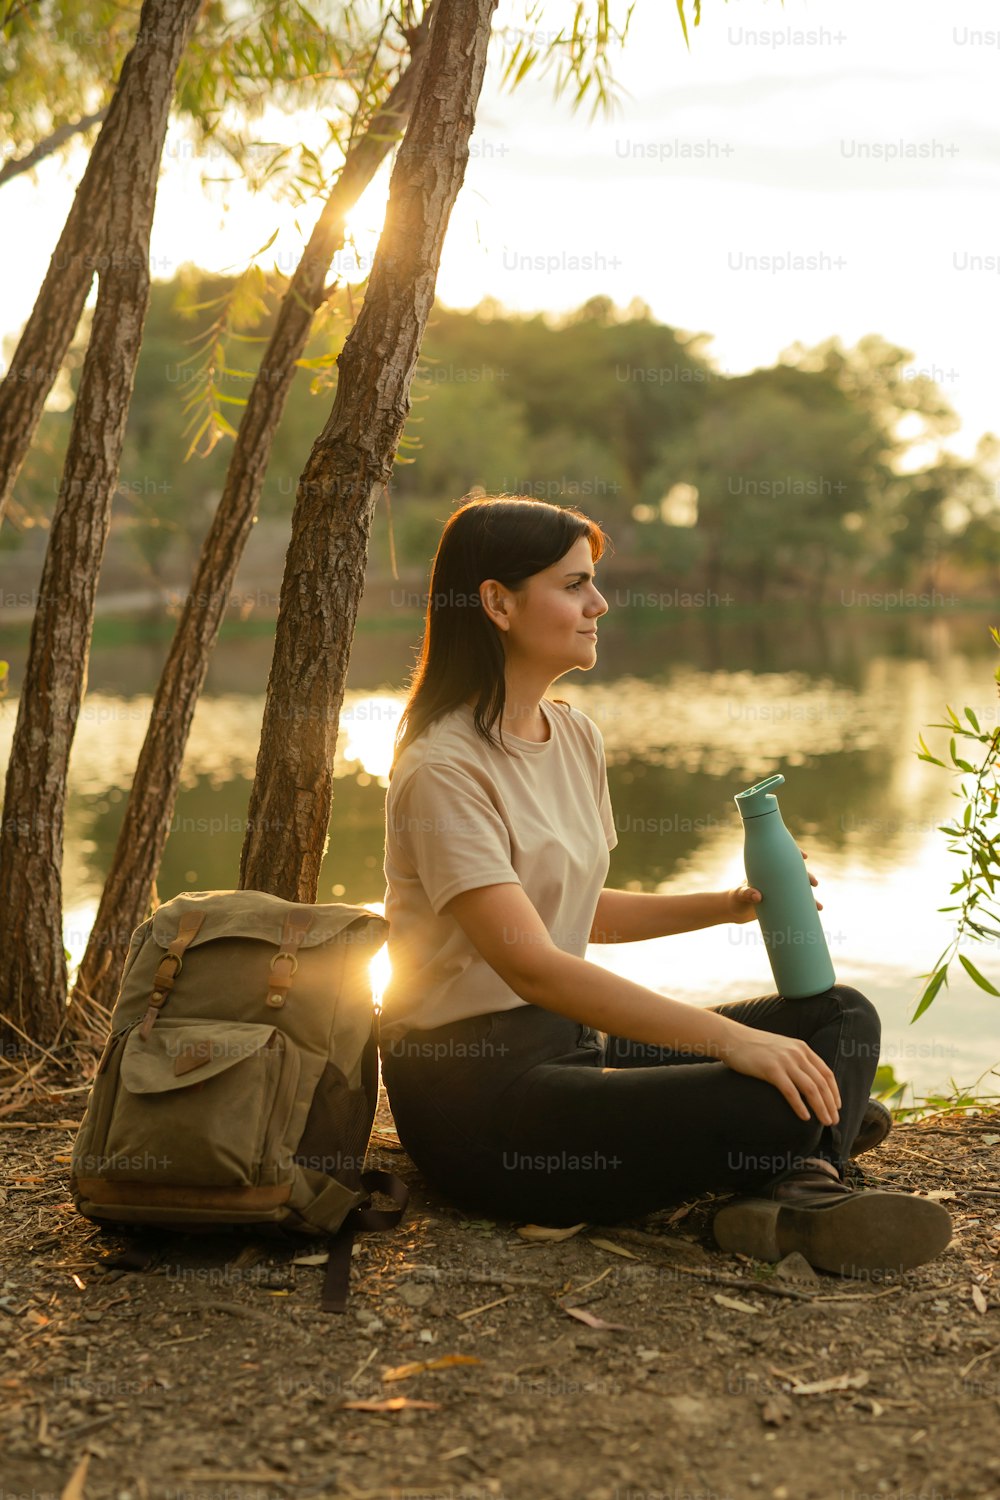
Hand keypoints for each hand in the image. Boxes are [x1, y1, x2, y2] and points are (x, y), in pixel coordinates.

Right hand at [719, 1024, 840, 1124]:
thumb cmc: (755, 1047)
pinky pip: (791, 1091)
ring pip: (810, 1088)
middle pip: (821, 1083)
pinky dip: (800, 1106)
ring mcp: (784, 1061)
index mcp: (802, 1048)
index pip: (826, 1072)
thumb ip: (796, 1059)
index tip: (836, 1107)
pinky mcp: (771, 1069)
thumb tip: (807, 1079)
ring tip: (825, 1122)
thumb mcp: (782, 1048)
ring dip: (820, 1107)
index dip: (834, 1091)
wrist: (732, 1038)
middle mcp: (797, 1053)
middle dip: (830, 1104)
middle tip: (834, 1121)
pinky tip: (804, 1117)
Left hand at [727, 850, 822, 921]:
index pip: (781, 859)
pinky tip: (815, 912)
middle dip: (806, 877)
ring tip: (819, 906)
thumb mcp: (739, 895)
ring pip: (798, 891)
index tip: (804, 856)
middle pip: (795, 874)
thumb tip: (758, 896)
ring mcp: (778, 891)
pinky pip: (795, 903)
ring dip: (810, 897)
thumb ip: (746, 893)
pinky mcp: (780, 903)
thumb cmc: (735, 898)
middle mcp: (775, 879)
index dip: (794, 855)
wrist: (733, 910)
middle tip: (814, 883)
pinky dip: (805, 907)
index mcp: (767, 872)